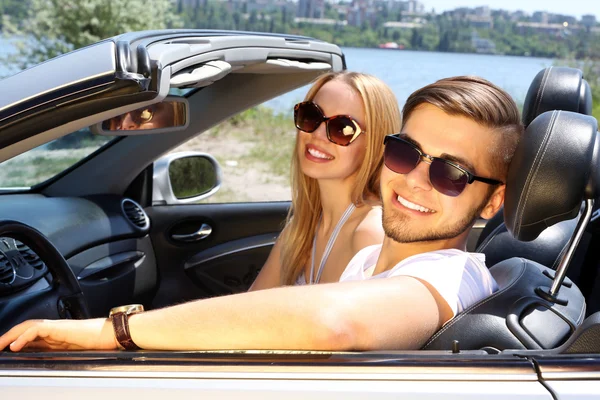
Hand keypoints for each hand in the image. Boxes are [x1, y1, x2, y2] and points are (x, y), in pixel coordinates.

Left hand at [0, 318, 118, 350]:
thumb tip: (40, 365)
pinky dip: (24, 337)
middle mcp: (54, 330)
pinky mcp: (60, 327)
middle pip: (24, 329)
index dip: (14, 341)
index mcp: (56, 337)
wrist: (111, 336)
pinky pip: (38, 329)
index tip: (3, 351)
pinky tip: (16, 346)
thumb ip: (57, 355)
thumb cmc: (98, 345)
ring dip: (11, 336)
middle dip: (7, 338)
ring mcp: (57, 327)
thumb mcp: (72, 354)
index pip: (29, 336)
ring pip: (27, 326)